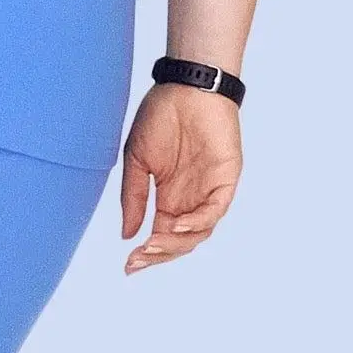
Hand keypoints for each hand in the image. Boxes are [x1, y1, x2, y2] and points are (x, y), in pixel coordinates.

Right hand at [118, 82, 243, 275]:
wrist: (185, 86)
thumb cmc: (160, 116)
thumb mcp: (137, 160)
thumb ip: (134, 197)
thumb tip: (127, 235)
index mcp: (170, 197)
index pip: (161, 235)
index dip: (147, 254)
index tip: (128, 265)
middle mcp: (191, 199)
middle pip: (180, 241)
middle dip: (159, 254)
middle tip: (138, 260)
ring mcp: (209, 191)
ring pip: (198, 232)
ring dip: (176, 243)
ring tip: (153, 245)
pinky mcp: (226, 179)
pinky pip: (216, 210)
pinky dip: (199, 221)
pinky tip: (178, 224)